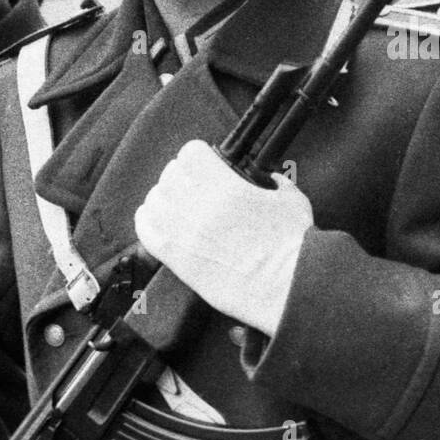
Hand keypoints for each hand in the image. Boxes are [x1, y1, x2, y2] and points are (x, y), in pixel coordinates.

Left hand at [134, 140, 312, 335]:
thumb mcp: (294, 202)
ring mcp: (185, 233)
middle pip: (170, 174)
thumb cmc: (293, 248)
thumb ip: (280, 185)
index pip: (191, 152)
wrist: (286, 287)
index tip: (206, 164)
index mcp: (227, 187)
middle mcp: (200, 206)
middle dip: (182, 176)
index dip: (199, 156)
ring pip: (153, 199)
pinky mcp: (177, 260)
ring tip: (178, 207)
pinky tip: (162, 225)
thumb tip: (274, 180)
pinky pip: (145, 231)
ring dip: (164, 199)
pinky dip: (149, 223)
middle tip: (194, 187)